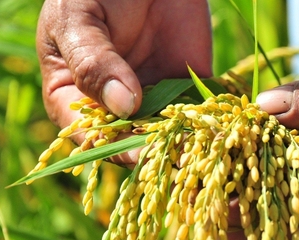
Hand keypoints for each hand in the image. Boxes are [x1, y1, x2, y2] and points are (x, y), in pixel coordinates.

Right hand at [37, 0, 211, 163]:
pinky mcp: (186, 90)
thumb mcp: (80, 19)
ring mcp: (151, 100)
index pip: (90, 134)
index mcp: (73, 95)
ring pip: (168, 137)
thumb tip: (123, 106)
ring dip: (187, 148)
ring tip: (206, 154)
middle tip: (181, 162)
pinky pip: (199, 116)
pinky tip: (225, 134)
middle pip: (132, 143)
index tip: (138, 155)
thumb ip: (93, 62)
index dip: (113, 148)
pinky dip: (212, 128)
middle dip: (156, 155)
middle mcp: (113, 106)